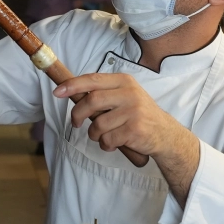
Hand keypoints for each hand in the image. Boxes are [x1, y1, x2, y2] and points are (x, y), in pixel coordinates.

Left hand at [53, 73, 192, 160]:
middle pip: (91, 101)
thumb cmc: (139, 115)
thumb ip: (104, 93)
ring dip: (94, 134)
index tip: (57, 92)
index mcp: (124, 82)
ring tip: (103, 136)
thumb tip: (72, 93)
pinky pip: (108, 139)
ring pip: (98, 124)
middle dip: (77, 114)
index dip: (72, 85)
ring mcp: (133, 111)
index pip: (93, 79)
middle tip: (75, 123)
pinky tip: (114, 143)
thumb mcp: (126, 96)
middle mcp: (129, 94)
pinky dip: (106, 144)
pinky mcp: (134, 129)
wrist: (166, 134)